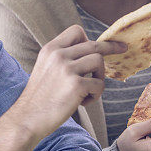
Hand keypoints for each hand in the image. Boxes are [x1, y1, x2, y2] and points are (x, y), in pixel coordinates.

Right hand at [13, 25, 125, 139]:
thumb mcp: (46, 69)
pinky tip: (83, 103)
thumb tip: (91, 53)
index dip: (89, 38)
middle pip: (94, 45)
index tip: (100, 44)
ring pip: (99, 62)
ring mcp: (67, 69)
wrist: (27, 119)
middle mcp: (59, 55)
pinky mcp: (76, 85)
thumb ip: (63, 59)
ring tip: (89, 91)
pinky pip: (99, 84)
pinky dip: (95, 95)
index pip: (76, 31)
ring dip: (99, 77)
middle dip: (111, 47)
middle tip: (123, 48)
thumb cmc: (40, 98)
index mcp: (50, 49)